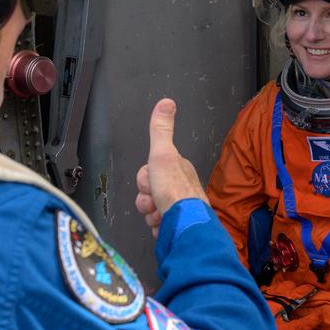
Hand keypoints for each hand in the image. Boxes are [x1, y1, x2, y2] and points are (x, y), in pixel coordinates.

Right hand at [135, 99, 205, 237]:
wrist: (185, 225)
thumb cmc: (174, 191)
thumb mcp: (163, 154)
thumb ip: (161, 129)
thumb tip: (167, 102)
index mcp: (177, 170)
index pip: (147, 173)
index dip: (144, 181)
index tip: (151, 184)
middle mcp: (180, 188)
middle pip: (147, 193)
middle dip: (146, 200)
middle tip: (155, 202)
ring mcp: (180, 208)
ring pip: (151, 210)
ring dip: (151, 215)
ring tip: (161, 215)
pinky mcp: (179, 226)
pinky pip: (159, 226)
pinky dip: (158, 227)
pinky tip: (164, 226)